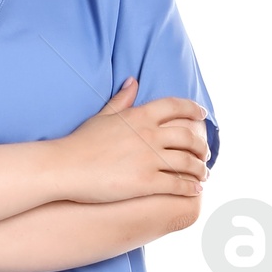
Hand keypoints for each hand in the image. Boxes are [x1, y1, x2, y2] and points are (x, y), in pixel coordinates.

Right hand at [52, 77, 208, 203]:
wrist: (66, 167)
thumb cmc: (80, 142)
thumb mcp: (103, 116)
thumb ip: (122, 100)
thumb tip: (133, 81)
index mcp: (140, 116)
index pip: (176, 106)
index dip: (194, 110)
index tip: (203, 116)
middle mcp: (149, 134)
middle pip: (188, 136)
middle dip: (202, 145)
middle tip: (206, 153)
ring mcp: (149, 158)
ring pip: (187, 161)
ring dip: (200, 168)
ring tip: (204, 174)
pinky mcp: (146, 182)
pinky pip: (176, 184)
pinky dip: (190, 186)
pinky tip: (195, 190)